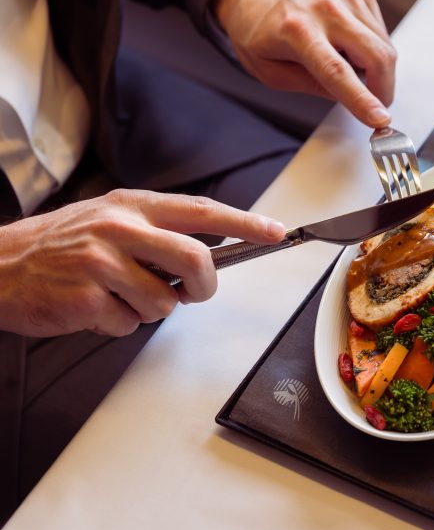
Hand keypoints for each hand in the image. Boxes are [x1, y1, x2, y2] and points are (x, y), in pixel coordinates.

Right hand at [0, 190, 285, 337]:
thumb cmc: (60, 247)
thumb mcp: (110, 221)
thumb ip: (157, 233)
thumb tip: (206, 258)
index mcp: (132, 206)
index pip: (202, 211)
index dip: (244, 223)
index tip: (275, 231)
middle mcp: (119, 228)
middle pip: (196, 258)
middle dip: (204, 284)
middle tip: (191, 292)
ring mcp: (100, 261)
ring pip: (164, 300)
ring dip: (149, 308)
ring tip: (116, 295)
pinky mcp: (85, 296)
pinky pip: (129, 323)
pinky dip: (118, 323)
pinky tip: (92, 306)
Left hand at [214, 0, 395, 127]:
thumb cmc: (258, 31)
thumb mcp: (272, 74)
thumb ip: (313, 87)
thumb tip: (352, 98)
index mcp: (296, 31)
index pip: (337, 71)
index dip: (362, 99)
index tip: (380, 119)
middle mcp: (324, 8)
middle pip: (375, 55)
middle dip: (384, 89)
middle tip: (376, 105)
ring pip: (384, 45)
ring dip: (377, 68)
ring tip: (350, 65)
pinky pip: (381, 30)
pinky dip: (374, 46)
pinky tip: (351, 45)